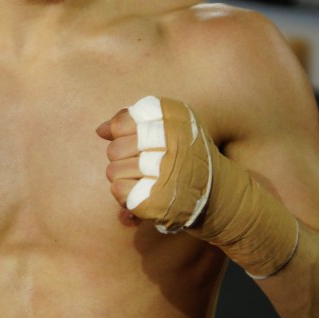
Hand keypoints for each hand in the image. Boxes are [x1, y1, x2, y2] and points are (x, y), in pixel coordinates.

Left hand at [96, 96, 210, 232]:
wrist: (218, 195)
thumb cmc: (185, 157)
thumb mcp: (169, 128)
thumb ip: (133, 122)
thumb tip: (100, 130)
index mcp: (177, 117)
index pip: (125, 122)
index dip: (121, 133)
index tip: (137, 142)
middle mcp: (175, 142)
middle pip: (116, 148)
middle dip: (121, 158)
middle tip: (140, 165)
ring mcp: (168, 172)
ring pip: (113, 170)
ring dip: (123, 178)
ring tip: (142, 180)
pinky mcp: (159, 200)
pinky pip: (118, 191)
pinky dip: (124, 195)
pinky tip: (141, 193)